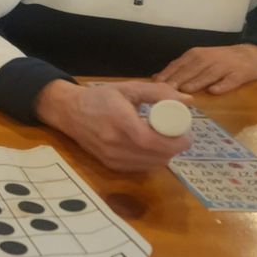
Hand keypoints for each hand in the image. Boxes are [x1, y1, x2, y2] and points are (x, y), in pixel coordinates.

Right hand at [34, 80, 193, 171]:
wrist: (68, 112)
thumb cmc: (99, 97)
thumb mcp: (128, 88)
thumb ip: (158, 92)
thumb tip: (188, 100)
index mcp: (120, 121)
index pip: (153, 141)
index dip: (175, 141)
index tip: (186, 134)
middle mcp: (114, 143)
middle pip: (157, 155)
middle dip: (175, 148)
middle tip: (178, 134)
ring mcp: (111, 157)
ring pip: (151, 164)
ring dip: (165, 155)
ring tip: (164, 139)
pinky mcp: (110, 165)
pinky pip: (140, 167)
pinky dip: (151, 159)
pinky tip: (150, 147)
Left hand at [154, 44, 256, 94]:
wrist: (251, 54)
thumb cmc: (219, 60)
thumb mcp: (198, 59)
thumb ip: (180, 68)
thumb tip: (156, 78)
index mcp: (195, 55)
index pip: (178, 65)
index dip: (167, 75)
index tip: (155, 85)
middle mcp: (208, 59)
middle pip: (191, 70)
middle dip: (178, 80)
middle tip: (166, 92)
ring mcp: (224, 66)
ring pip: (208, 74)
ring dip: (196, 82)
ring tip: (185, 91)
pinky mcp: (239, 74)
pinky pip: (230, 80)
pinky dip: (222, 85)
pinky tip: (214, 91)